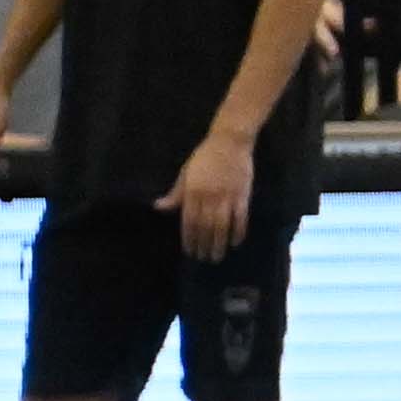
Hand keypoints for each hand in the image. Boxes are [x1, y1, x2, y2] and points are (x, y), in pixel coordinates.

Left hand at [174, 125, 254, 260]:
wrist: (230, 142)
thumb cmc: (205, 156)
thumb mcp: (185, 173)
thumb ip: (175, 193)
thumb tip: (158, 207)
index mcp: (192, 192)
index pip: (189, 221)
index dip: (189, 238)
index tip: (190, 251)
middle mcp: (208, 197)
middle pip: (205, 227)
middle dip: (203, 245)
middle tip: (204, 258)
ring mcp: (226, 197)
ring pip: (221, 226)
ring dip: (219, 243)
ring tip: (217, 256)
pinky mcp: (242, 196)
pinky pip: (240, 218)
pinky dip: (238, 232)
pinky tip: (235, 242)